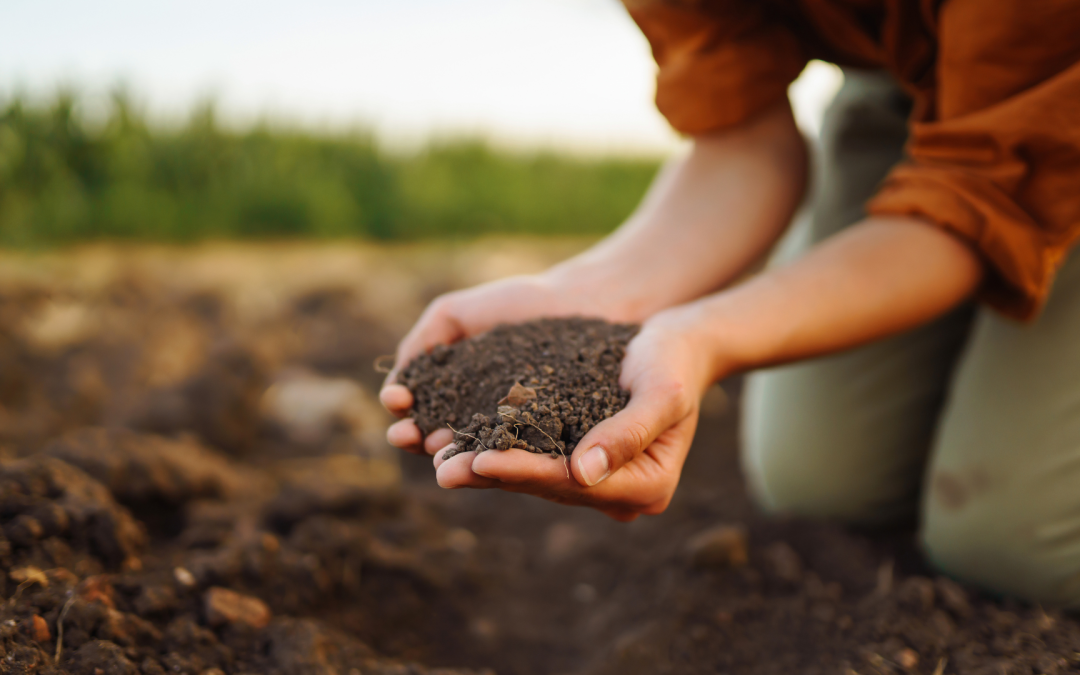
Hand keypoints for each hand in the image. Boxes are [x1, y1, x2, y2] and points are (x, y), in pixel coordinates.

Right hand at [380, 273, 612, 454]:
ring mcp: (511, 431)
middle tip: (405, 435)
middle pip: (437, 435)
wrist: (580, 301)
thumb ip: (422, 341)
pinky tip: (481, 453)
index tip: (396, 401)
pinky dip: (497, 456)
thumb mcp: (455, 314)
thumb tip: (396, 384)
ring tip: (436, 451)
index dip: (402, 409)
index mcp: (454, 391)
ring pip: (473, 450)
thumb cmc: (518, 303)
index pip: (418, 408)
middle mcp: (478, 416)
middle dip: (416, 437)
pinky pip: (518, 451)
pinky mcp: (545, 439)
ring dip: (449, 454)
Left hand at [432, 306, 718, 520]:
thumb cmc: (674, 362)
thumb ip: (628, 432)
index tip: (480, 460)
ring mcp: (598, 481)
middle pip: (547, 487)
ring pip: (534, 478)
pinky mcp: (579, 461)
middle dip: (493, 475)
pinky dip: (498, 451)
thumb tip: (583, 473)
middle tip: (442, 469)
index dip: (524, 472)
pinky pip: (533, 460)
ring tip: (439, 459)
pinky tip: (458, 443)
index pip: (573, 483)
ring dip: (486, 469)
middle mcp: (621, 493)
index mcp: (648, 486)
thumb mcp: (661, 391)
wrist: (677, 346)